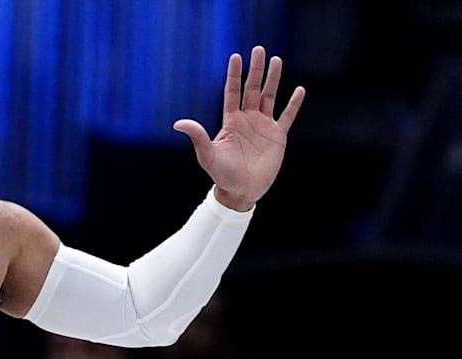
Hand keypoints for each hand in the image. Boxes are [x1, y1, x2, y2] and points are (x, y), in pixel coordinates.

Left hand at [173, 46, 304, 210]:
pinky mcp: (277, 136)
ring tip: (276, 60)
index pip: (232, 92)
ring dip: (273, 79)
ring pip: (269, 97)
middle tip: (259, 50)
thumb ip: (198, 137)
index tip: (236, 56)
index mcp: (231, 121)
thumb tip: (178, 124)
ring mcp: (263, 126)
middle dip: (255, 70)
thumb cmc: (222, 175)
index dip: (234, 75)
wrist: (241, 191)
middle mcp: (247, 120)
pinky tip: (298, 90)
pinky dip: (293, 104)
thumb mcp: (208, 155)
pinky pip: (287, 116)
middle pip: (252, 89)